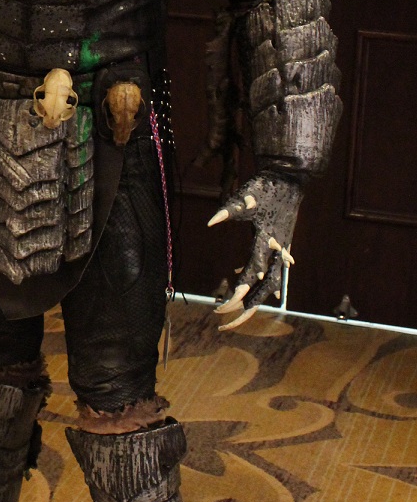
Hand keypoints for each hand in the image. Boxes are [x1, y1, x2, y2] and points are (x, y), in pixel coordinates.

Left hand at [207, 173, 303, 329]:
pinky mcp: (282, 245)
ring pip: (271, 285)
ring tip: (238, 312)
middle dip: (246, 311)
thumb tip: (210, 222)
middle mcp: (277, 251)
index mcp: (266, 242)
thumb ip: (229, 210)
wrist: (291, 177)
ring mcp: (281, 250)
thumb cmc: (267, 186)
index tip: (220, 308)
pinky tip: (248, 282)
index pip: (251, 276)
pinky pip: (273, 271)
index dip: (237, 295)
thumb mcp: (246, 197)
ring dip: (255, 301)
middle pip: (265, 291)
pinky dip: (262, 282)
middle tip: (224, 324)